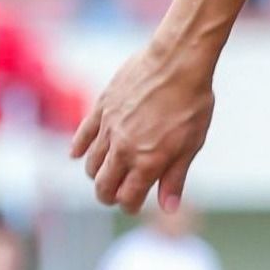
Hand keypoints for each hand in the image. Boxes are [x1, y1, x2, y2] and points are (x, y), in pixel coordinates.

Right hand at [69, 42, 215, 211]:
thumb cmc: (192, 104)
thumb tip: (169, 208)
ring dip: (97, 175)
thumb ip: (175, 177)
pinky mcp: (100, 109)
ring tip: (107, 176)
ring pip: (91, 163)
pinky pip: (82, 135)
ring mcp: (108, 129)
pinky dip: (79, 148)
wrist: (176, 62)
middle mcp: (122, 149)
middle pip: (104, 185)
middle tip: (116, 196)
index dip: (130, 206)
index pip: (128, 197)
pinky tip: (78, 155)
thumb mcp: (191, 144)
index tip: (135, 205)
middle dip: (109, 196)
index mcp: (147, 161)